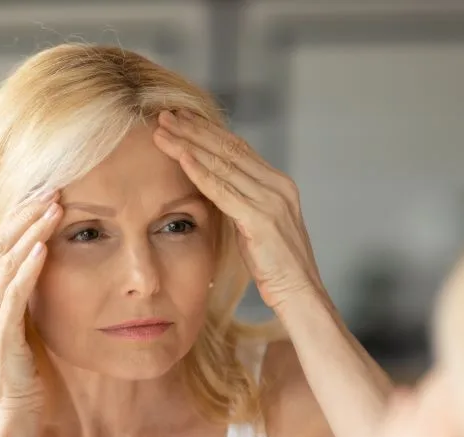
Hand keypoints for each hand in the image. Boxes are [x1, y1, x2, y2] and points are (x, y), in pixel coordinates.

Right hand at [0, 192, 62, 416]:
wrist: (11, 409)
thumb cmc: (17, 362)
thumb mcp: (10, 314)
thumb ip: (2, 280)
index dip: (18, 213)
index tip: (45, 190)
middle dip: (25, 214)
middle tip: (53, 189)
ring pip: (5, 263)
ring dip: (31, 233)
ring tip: (54, 209)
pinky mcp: (0, 334)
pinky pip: (13, 293)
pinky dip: (28, 268)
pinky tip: (44, 248)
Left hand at [153, 110, 323, 311]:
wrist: (301, 295)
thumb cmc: (277, 269)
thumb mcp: (259, 228)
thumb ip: (244, 205)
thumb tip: (218, 191)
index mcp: (279, 184)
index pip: (238, 148)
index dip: (207, 131)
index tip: (181, 119)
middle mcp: (278, 186)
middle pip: (229, 148)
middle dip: (194, 129)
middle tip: (164, 114)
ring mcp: (272, 201)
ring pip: (222, 164)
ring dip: (189, 144)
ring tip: (162, 130)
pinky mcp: (261, 219)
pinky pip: (224, 190)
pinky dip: (200, 172)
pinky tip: (181, 157)